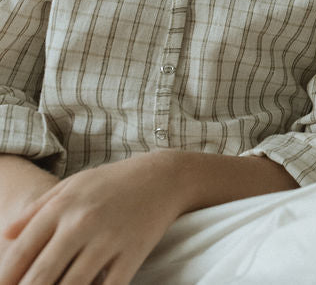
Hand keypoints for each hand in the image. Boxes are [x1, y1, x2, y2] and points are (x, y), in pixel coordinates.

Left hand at [0, 153, 185, 284]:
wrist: (165, 176)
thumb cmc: (114, 181)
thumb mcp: (72, 185)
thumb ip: (37, 210)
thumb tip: (7, 236)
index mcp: (62, 208)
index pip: (20, 253)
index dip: (5, 279)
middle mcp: (82, 224)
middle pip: (40, 275)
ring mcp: (109, 241)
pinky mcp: (133, 253)